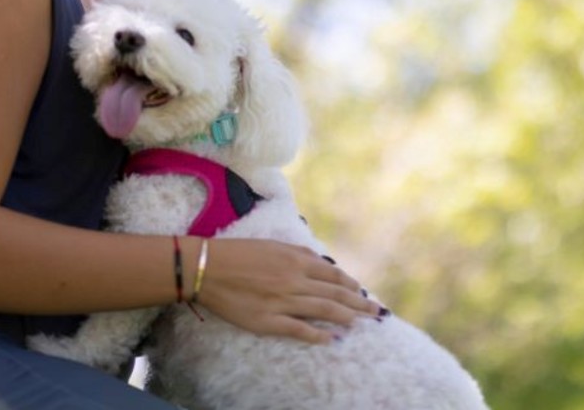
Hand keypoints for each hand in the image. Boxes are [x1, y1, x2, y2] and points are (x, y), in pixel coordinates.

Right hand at [194, 238, 383, 344]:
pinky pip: (299, 330)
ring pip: (323, 310)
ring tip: (359, 323)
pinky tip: (331, 339)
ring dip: (345, 318)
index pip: (333, 274)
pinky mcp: (268, 320)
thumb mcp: (273, 244)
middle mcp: (294, 280)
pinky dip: (318, 335)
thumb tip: (322, 262)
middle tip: (376, 312)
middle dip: (359, 303)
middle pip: (335, 293)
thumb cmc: (239, 253)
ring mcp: (283, 301)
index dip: (351, 284)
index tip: (362, 292)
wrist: (208, 268)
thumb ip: (299, 253)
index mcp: (296, 260)